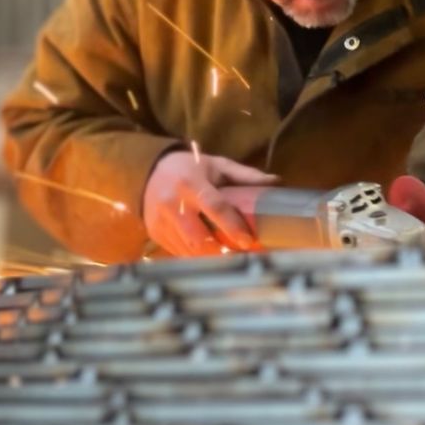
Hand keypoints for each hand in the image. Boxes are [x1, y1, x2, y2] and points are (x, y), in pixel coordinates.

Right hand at [143, 150, 278, 256]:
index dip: (232, 226)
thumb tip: (276, 182)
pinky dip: (197, 257)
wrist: (149, 171)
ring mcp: (161, 222)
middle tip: (241, 257)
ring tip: (230, 259)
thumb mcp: (216, 165)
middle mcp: (172, 204)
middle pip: (199, 238)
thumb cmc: (189, 169)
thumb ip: (245, 175)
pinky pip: (179, 253)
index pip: (214, 207)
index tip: (249, 241)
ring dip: (211, 258)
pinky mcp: (155, 234)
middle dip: (222, 252)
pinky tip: (210, 255)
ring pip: (189, 250)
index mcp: (190, 184)